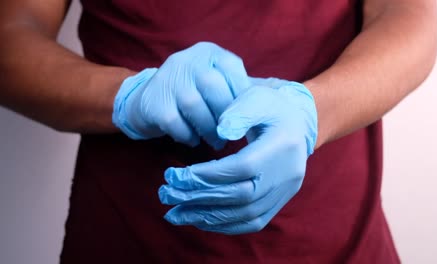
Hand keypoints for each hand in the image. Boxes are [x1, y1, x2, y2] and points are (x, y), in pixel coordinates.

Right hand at [112, 42, 248, 148]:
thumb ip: (245, 87)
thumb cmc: (195, 93)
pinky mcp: (153, 101)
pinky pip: (176, 123)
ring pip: (195, 106)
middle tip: (232, 134)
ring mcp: (167, 79)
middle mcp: (187, 60)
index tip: (247, 116)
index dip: (242, 93)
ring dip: (209, 130)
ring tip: (216, 142)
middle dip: (226, 115)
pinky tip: (194, 140)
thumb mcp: (219, 82)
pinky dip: (188, 135)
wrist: (147, 102)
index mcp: (208, 52)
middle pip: (213, 86)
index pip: (232, 67)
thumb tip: (282, 93)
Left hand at [158, 78, 317, 233]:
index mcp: (283, 146)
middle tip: (166, 194)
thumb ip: (239, 112)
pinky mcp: (279, 202)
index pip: (242, 167)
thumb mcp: (257, 97)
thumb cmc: (270, 107)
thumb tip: (221, 132)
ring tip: (174, 213)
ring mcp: (285, 192)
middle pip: (241, 196)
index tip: (176, 175)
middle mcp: (287, 174)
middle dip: (199, 197)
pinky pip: (252, 222)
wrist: (296, 123)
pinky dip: (224, 225)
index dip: (208, 174)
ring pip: (245, 215)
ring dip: (206, 216)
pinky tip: (199, 220)